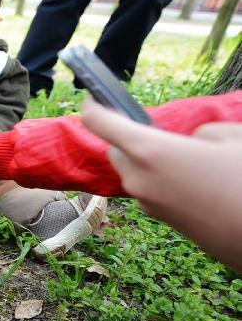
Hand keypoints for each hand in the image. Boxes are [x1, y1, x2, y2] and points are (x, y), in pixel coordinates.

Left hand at [80, 98, 241, 270]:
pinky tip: (194, 183)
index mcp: (148, 151)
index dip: (93, 107)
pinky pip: (150, 190)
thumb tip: (189, 143)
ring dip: (149, 163)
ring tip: (189, 161)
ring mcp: (146, 203)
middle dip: (132, 140)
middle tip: (165, 136)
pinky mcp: (160, 220)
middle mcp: (137, 178)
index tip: (92, 100)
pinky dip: (161, 182)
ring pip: (134, 172)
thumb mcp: (231, 138)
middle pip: (117, 150)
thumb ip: (202, 131)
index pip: (99, 122)